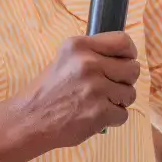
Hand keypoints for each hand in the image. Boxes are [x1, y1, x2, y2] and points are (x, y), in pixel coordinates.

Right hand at [0, 31, 140, 161]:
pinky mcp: (99, 112)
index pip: (123, 42)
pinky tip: (95, 117)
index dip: (129, 54)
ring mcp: (95, 88)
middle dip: (124, 81)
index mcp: (79, 46)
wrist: (28, 120)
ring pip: (130, 93)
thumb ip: (92, 54)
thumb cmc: (47, 91)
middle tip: (110, 88)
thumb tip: (124, 58)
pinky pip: (123, 114)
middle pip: (132, 69)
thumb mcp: (64, 60)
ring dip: (119, 102)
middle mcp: (88, 64)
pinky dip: (112, 119)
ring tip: (99, 103)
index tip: (126, 61)